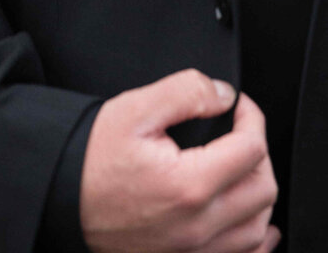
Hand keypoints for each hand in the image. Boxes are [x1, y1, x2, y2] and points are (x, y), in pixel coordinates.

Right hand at [80, 71, 278, 252]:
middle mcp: (198, 226)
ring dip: (258, 191)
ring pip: (259, 226)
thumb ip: (185, 91)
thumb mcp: (135, 109)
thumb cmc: (95, 159)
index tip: (238, 107)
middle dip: (258, 151)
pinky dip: (256, 236)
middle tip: (238, 131)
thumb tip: (224, 95)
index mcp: (189, 185)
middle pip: (263, 188)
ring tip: (239, 165)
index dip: (251, 117)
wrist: (65, 198)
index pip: (252, 149)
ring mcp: (194, 251)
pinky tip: (251, 216)